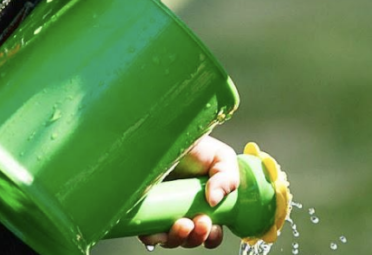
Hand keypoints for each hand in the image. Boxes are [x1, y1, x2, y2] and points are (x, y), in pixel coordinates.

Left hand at [139, 135, 238, 249]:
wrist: (166, 131)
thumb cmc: (195, 144)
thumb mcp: (221, 157)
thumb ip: (228, 178)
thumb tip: (214, 199)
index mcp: (204, 202)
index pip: (210, 231)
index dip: (212, 235)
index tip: (213, 227)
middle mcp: (183, 209)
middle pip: (191, 239)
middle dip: (197, 237)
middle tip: (200, 223)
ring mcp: (163, 210)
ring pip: (170, 239)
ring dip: (179, 239)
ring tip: (183, 224)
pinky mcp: (144, 209)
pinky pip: (148, 233)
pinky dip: (154, 237)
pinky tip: (160, 229)